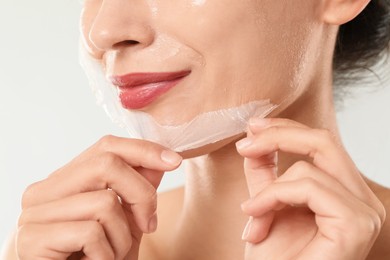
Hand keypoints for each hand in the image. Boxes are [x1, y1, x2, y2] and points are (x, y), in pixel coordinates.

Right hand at [16, 135, 181, 259]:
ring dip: (123, 236)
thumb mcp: (127, 222)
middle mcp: (44, 191)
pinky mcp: (33, 239)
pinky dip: (107, 254)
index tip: (174, 161)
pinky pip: (91, 233)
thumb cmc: (96, 259)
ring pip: (104, 201)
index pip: (105, 146)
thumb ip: (138, 190)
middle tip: (149, 224)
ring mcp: (34, 214)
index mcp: (64, 181)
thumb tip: (160, 159)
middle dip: (141, 194)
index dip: (143, 150)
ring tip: (113, 254)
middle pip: (107, 164)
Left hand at [236, 118, 385, 259]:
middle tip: (245, 143)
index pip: (322, 143)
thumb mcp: (266, 205)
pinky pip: (307, 187)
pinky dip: (274, 196)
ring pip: (309, 167)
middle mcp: (362, 199)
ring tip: (250, 213)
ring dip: (268, 189)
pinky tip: (255, 217)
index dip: (286, 128)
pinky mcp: (355, 224)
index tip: (252, 127)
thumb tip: (254, 138)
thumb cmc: (276, 259)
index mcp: (345, 192)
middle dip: (279, 135)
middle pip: (324, 141)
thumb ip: (264, 172)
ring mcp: (364, 212)